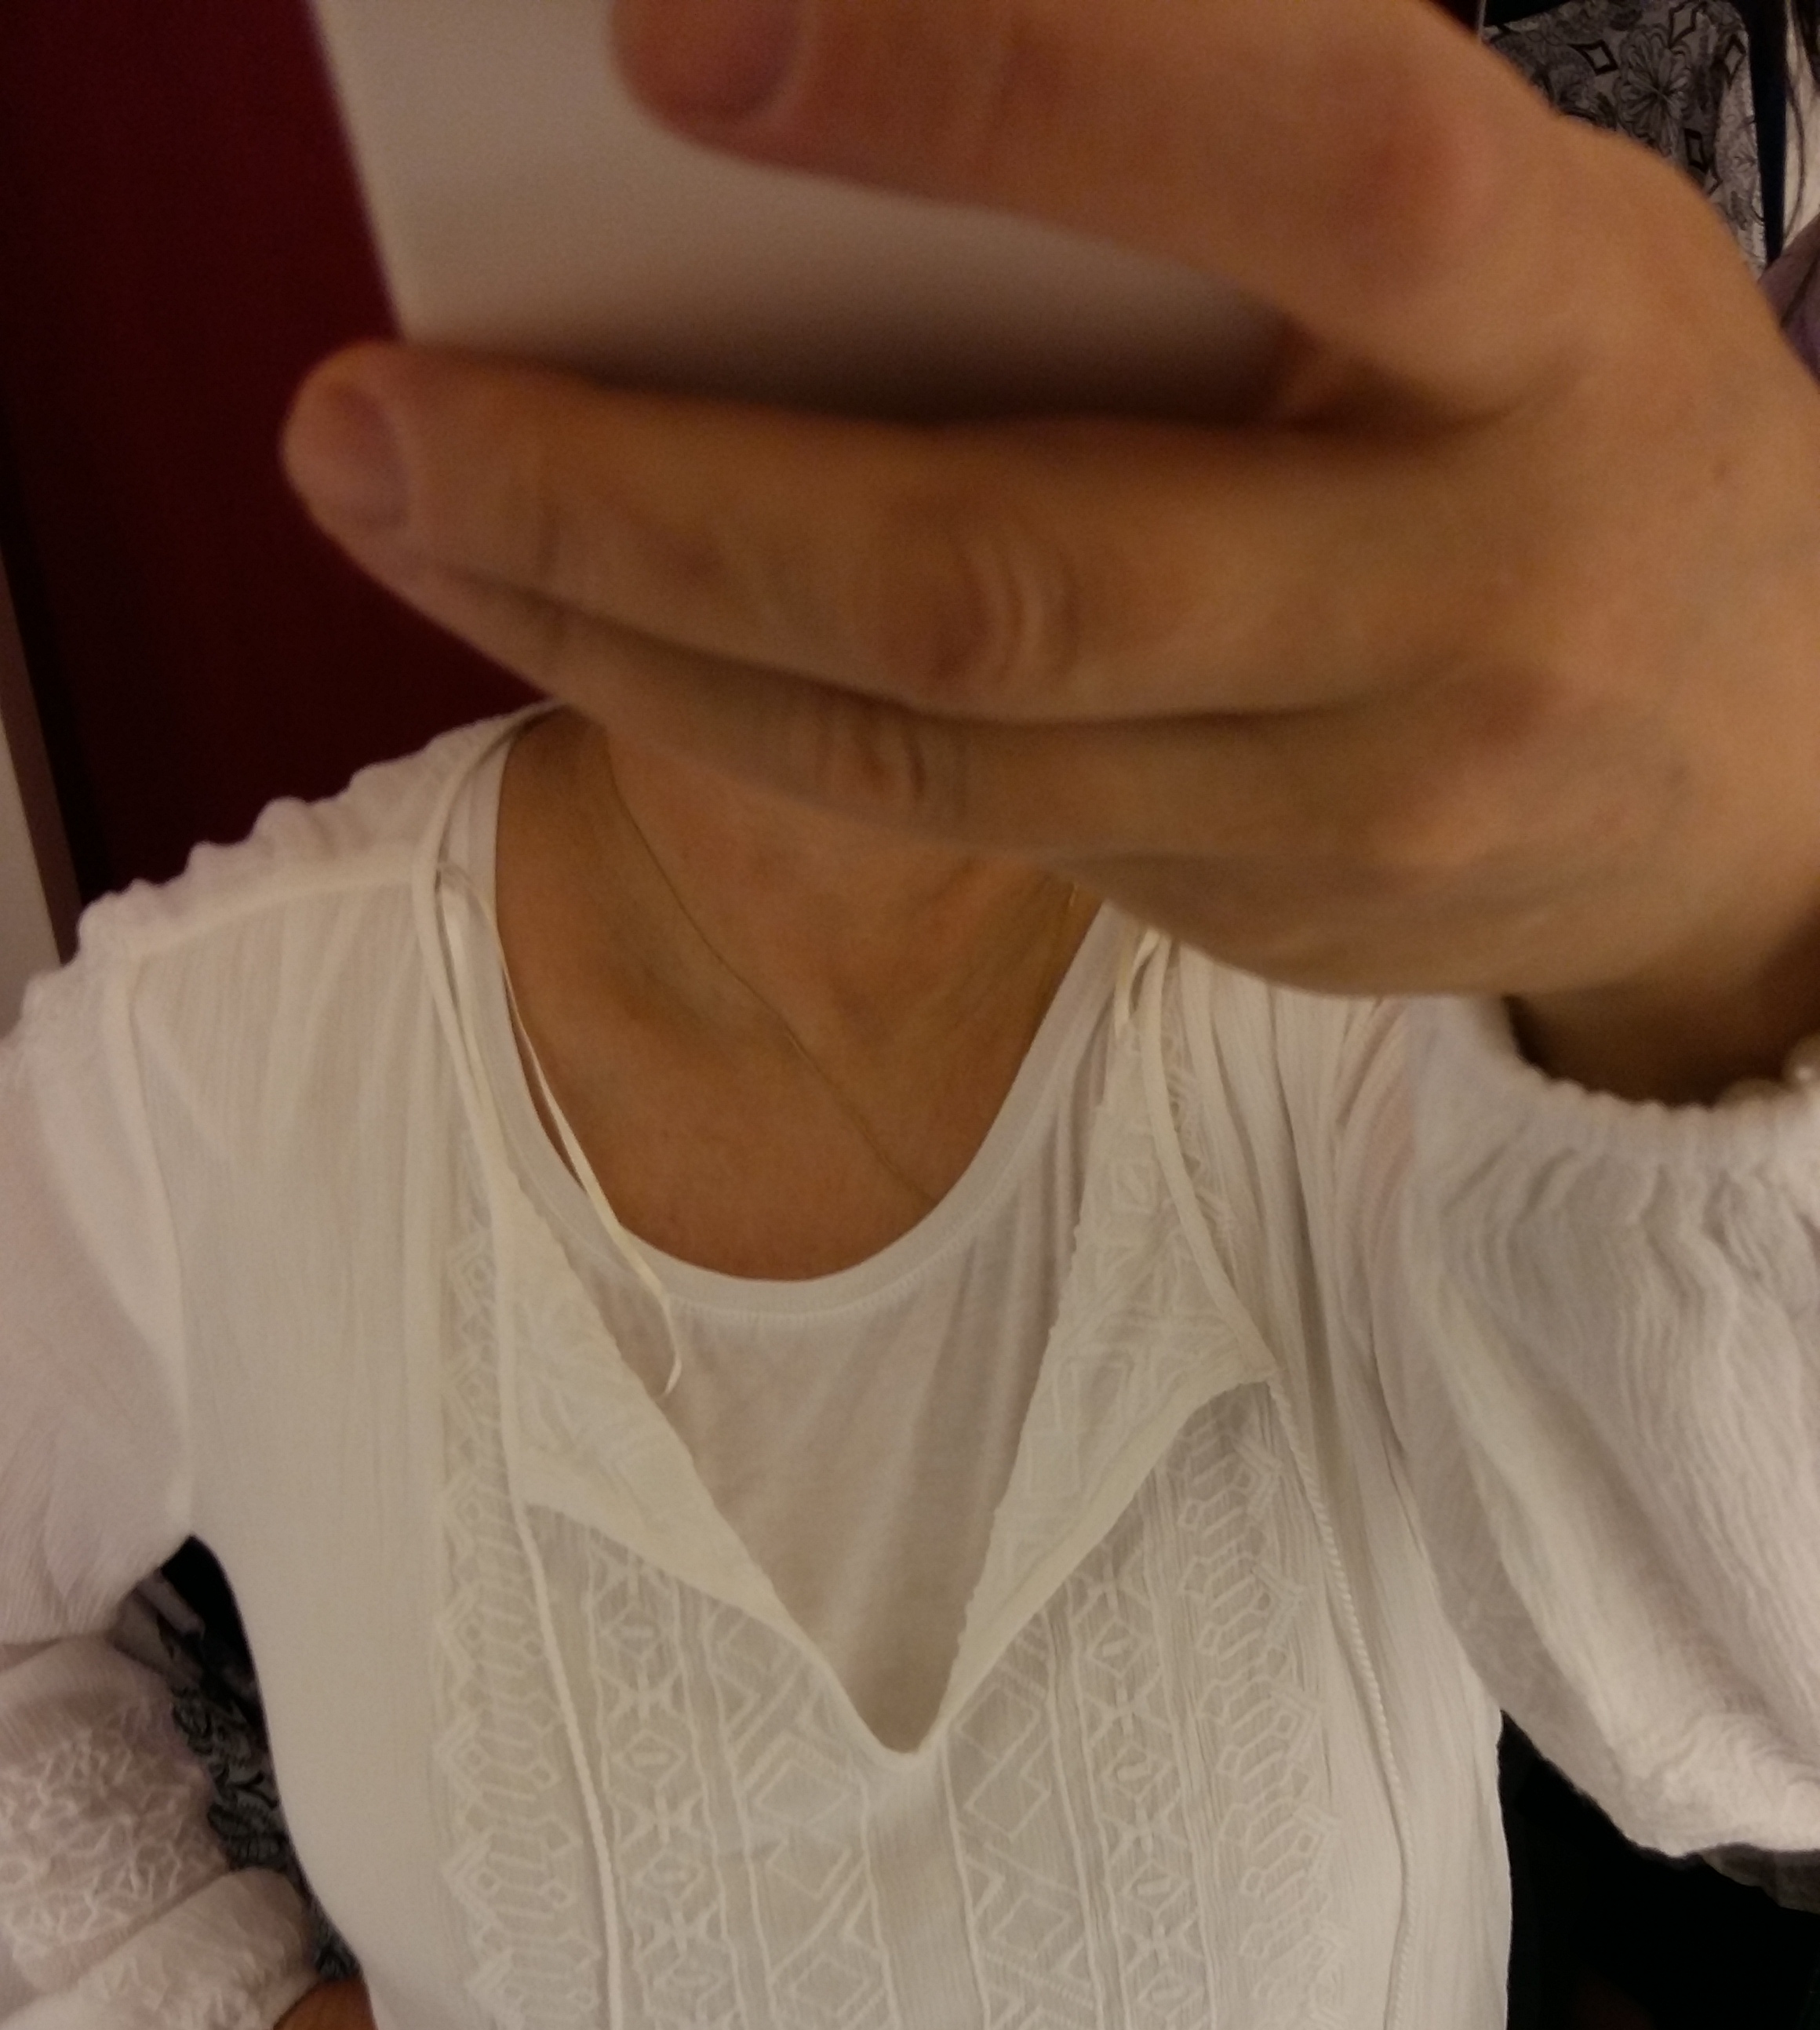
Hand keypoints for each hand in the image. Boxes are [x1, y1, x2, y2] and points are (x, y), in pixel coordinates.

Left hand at [279, 0, 1819, 1096]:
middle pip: (1008, 569)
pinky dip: (742, 725)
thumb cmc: (1591, 414)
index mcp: (1549, 310)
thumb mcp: (1501, 220)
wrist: (1766, 777)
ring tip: (400, 512)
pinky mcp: (1272, 930)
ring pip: (933, 750)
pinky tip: (588, 627)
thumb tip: (855, 80)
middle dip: (649, 498)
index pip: (1297, 162)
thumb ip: (1239, 154)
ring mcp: (1367, 803)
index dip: (995, 94)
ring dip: (625, 635)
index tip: (674, 43)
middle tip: (366, 412)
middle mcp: (1464, 585)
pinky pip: (960, 831)